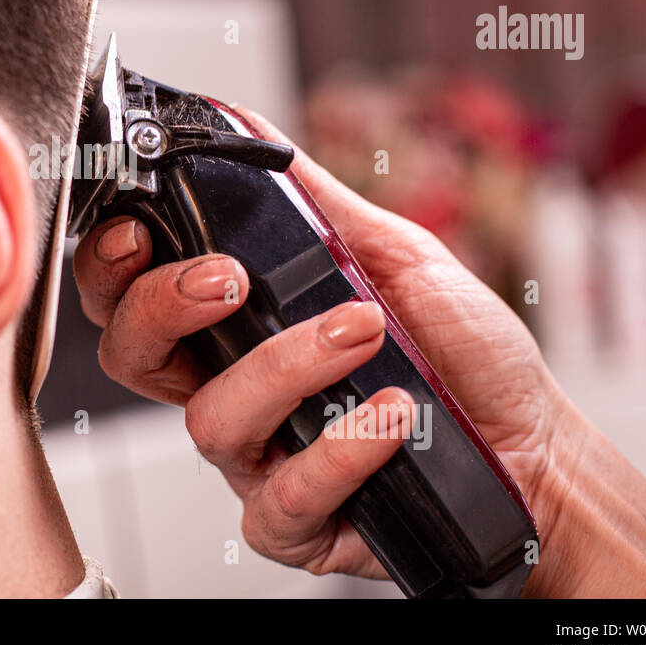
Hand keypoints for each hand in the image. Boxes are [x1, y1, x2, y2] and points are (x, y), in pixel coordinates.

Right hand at [73, 105, 567, 583]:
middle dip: (160, 307)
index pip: (131, 293)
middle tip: (229, 279)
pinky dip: (338, 450)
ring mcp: (257, 459)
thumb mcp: (387, 249)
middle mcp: (229, 388)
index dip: (111, 263)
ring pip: (211, 420)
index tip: (140, 226)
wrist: (534, 440)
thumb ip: (308, 196)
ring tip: (363, 334)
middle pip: (131, 356)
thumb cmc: (458, 349)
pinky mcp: (297, 523)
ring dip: (285, 366)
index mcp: (233, 324)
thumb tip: (239, 120)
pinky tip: (391, 415)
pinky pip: (281, 498)